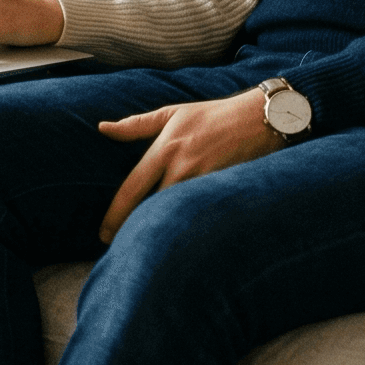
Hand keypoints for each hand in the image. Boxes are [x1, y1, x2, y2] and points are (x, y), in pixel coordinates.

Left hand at [95, 93, 284, 243]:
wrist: (261, 118)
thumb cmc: (213, 115)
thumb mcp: (172, 113)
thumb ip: (136, 125)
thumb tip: (102, 128)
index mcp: (165, 149)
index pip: (132, 188)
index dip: (115, 215)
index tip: (103, 235)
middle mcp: (182, 167)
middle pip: (151, 209)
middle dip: (134, 231)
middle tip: (121, 248)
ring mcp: (205, 181)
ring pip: (176, 215)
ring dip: (161, 232)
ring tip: (146, 251)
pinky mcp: (224, 191)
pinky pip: (200, 215)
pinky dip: (189, 228)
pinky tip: (180, 243)